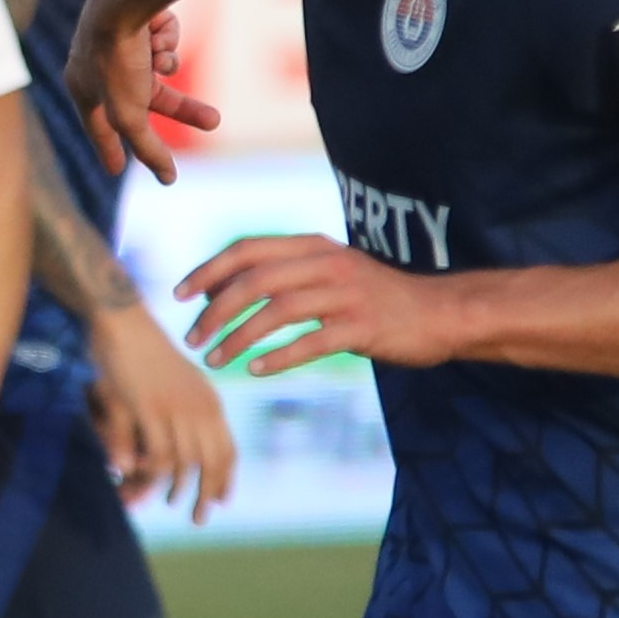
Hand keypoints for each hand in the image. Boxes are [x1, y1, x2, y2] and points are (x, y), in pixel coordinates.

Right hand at [63, 0, 218, 185]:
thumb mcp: (130, 115)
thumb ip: (147, 149)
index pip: (99, 129)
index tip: (117, 170)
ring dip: (167, 65)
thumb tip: (167, 180)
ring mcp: (121, 37)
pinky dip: (167, 39)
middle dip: (184, 108)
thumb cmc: (116, 59)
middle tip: (214, 121)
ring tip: (163, 57)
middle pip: (147, 98)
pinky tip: (158, 29)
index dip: (110, 151)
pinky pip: (164, 40)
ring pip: (159, 67)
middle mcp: (98, 62)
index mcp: (82, 86)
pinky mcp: (140, 15)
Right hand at [89, 306, 235, 518]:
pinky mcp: (150, 410)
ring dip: (179, 490)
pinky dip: (152, 475)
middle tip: (199, 519)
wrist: (124, 322)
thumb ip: (179, 420)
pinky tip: (142, 483)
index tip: (221, 502)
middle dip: (208, 494)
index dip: (226, 479)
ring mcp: (176, 410)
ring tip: (170, 504)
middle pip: (212, 462)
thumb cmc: (146, 353)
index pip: (227, 449)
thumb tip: (178, 452)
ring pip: (186, 464)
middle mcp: (200, 408)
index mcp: (210, 401)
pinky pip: (158, 455)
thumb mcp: (173, 387)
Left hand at [178, 235, 471, 377]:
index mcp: (314, 246)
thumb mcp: (328, 274)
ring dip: (239, 336)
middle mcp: (327, 263)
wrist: (440, 312)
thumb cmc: (375, 298)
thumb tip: (220, 291)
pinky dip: (279, 356)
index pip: (248, 249)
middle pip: (256, 280)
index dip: (208, 270)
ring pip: (278, 310)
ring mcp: (347, 294)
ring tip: (216, 360)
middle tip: (192, 338)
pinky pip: (311, 341)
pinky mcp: (363, 327)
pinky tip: (256, 370)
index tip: (179, 295)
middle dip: (215, 310)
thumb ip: (282, 276)